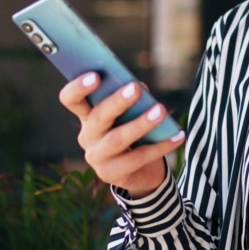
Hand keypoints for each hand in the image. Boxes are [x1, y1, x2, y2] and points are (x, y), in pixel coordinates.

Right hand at [58, 72, 184, 196]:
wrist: (139, 170)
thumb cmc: (132, 129)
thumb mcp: (129, 112)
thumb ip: (132, 96)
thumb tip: (139, 87)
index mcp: (86, 114)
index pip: (71, 99)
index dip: (78, 87)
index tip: (96, 75)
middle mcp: (87, 136)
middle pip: (97, 117)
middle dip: (117, 102)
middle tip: (135, 88)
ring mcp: (97, 157)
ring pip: (117, 139)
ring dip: (140, 124)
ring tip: (160, 110)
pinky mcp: (111, 174)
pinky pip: (137, 158)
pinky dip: (160, 146)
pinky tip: (177, 136)